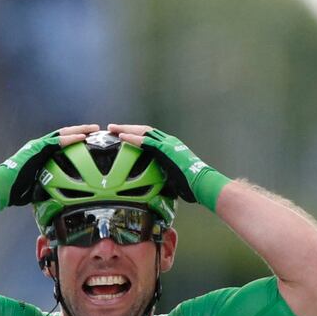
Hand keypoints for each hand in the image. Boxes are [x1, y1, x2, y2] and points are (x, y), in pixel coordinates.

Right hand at [0, 124, 98, 211]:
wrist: (3, 187)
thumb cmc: (18, 190)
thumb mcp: (39, 185)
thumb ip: (51, 184)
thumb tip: (63, 197)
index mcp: (41, 153)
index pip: (61, 143)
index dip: (75, 140)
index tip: (89, 139)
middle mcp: (40, 146)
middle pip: (64, 134)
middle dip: (81, 131)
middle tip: (96, 129)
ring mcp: (38, 146)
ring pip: (62, 133)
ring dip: (79, 130)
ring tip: (93, 129)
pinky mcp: (37, 149)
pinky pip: (57, 141)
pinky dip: (70, 138)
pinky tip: (82, 137)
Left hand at [110, 123, 230, 210]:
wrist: (203, 184)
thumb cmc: (193, 186)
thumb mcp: (176, 178)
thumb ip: (165, 177)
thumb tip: (157, 188)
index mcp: (172, 147)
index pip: (151, 137)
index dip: (137, 134)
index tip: (124, 135)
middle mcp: (170, 142)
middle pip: (145, 130)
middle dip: (128, 128)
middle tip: (113, 127)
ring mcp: (168, 144)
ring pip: (143, 131)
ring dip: (126, 129)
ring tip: (113, 128)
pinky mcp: (165, 150)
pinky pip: (145, 141)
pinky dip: (132, 138)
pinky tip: (121, 137)